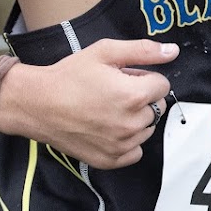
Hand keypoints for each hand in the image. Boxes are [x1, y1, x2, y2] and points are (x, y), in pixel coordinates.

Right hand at [5, 38, 177, 168]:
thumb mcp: (104, 52)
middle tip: (113, 91)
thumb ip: (143, 51)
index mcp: (134, 95)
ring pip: (146, 129)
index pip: (162, 85)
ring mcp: (122, 145)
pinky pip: (135, 151)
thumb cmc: (69, 76)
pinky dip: (127, 140)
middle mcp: (132, 123)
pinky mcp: (111, 160)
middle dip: (141, 97)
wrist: (38, 104)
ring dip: (135, 118)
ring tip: (108, 108)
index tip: (123, 77)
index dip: (143, 76)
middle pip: (156, 107)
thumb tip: (172, 51)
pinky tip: (107, 127)